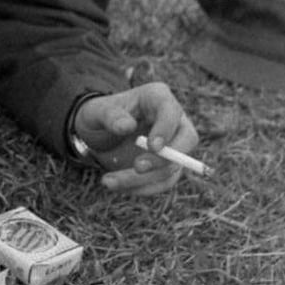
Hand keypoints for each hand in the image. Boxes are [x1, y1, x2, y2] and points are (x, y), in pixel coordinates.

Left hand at [72, 83, 199, 196]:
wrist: (99, 131)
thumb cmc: (101, 114)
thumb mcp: (97, 111)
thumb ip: (110, 116)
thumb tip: (127, 126)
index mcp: (157, 97)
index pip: (171, 111)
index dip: (166, 130)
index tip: (152, 146)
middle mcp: (173, 120)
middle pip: (186, 140)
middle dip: (164, 158)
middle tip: (138, 167)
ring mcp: (174, 144)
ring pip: (172, 166)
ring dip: (144, 179)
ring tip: (109, 181)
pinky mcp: (168, 165)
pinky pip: (164, 181)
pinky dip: (142, 187)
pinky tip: (117, 186)